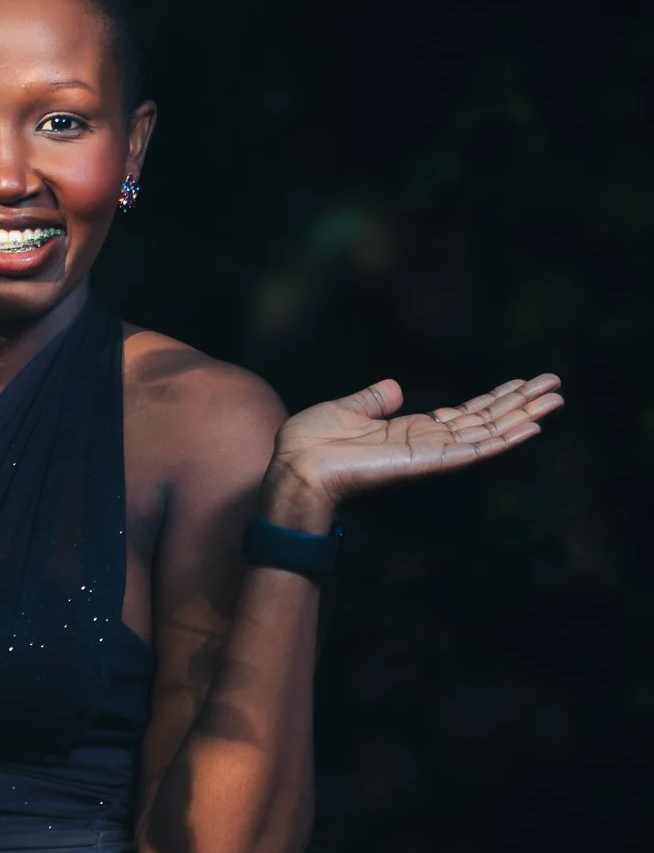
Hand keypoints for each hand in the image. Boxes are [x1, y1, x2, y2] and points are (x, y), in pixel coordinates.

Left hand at [263, 374, 563, 522]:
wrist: (295, 469)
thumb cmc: (309, 445)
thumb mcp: (344, 410)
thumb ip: (371, 401)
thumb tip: (394, 388)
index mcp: (408, 432)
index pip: (462, 414)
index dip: (494, 399)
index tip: (522, 383)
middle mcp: (426, 445)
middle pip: (485, 421)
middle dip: (520, 403)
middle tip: (557, 385)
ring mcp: (431, 455)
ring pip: (489, 433)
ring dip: (524, 416)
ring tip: (557, 399)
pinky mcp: (429, 462)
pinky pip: (475, 450)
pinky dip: (505, 439)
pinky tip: (532, 427)